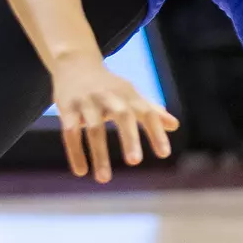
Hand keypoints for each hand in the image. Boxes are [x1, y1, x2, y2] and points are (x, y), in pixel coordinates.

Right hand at [50, 53, 178, 182]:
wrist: (74, 62)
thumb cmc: (109, 85)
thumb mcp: (130, 94)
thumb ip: (151, 110)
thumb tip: (175, 126)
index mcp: (129, 94)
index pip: (146, 112)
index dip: (156, 132)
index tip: (164, 154)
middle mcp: (109, 96)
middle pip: (121, 115)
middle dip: (129, 138)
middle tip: (135, 162)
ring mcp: (87, 101)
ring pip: (94, 128)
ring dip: (99, 154)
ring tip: (104, 180)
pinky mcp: (67, 107)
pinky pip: (70, 132)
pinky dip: (76, 152)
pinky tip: (81, 172)